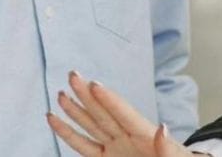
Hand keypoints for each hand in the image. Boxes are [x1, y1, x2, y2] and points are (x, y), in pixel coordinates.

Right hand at [47, 70, 199, 156]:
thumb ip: (167, 146)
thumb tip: (162, 127)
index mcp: (146, 134)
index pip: (124, 114)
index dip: (110, 100)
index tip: (95, 84)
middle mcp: (126, 137)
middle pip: (104, 113)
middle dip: (87, 95)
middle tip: (73, 75)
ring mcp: (114, 147)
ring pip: (91, 125)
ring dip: (75, 109)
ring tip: (61, 93)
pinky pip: (82, 146)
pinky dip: (68, 133)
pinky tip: (54, 119)